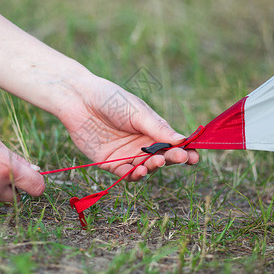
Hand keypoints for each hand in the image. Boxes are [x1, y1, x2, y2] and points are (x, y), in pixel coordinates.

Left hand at [58, 78, 199, 181]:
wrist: (79, 99)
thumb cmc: (110, 99)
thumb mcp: (137, 112)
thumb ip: (157, 128)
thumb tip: (183, 140)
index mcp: (151, 130)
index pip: (172, 144)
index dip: (184, 151)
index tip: (194, 157)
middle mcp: (140, 145)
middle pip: (160, 158)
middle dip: (171, 159)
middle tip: (178, 158)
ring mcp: (125, 155)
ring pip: (144, 168)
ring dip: (152, 168)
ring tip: (156, 163)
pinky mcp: (109, 162)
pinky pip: (124, 174)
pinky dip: (132, 175)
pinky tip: (138, 172)